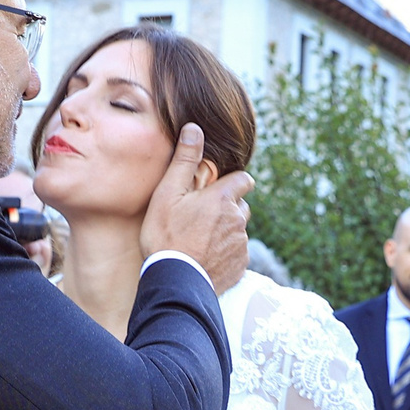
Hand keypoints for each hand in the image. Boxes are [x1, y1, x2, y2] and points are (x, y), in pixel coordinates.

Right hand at [139, 123, 252, 294]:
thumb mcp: (168, 193)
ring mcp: (241, 245)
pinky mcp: (240, 266)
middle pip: (240, 206)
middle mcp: (239, 220)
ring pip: (238, 230)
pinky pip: (236, 254)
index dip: (231, 182)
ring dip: (225, 231)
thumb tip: (194, 128)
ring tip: (200, 240)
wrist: (174, 282)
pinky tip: (205, 257)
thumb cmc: (166, 236)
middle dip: (227, 208)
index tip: (216, 189)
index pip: (243, 179)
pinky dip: (225, 253)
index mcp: (224, 198)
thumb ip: (184, 160)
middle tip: (201, 217)